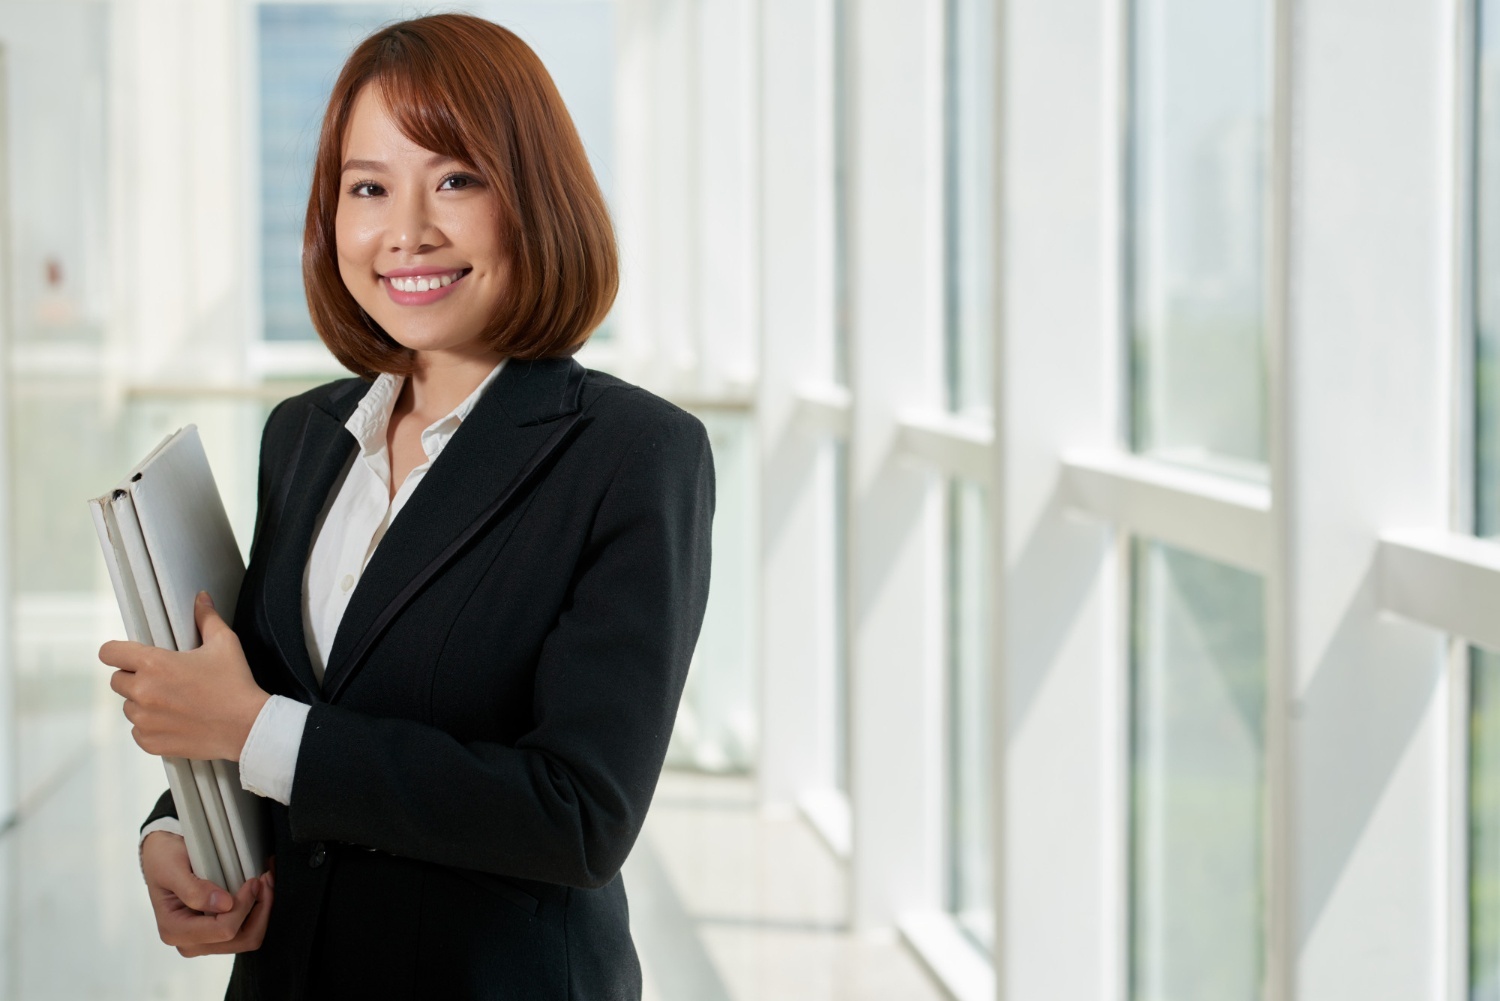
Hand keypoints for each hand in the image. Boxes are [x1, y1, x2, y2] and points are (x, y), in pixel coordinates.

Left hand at [100, 592, 269, 760]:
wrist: (247, 727)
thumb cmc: (235, 685)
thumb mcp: (224, 644)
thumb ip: (207, 618)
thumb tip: (201, 599)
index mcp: (155, 665)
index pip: (110, 653)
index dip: (118, 652)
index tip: (127, 656)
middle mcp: (143, 692)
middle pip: (117, 681)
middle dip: (135, 678)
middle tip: (163, 680)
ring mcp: (145, 720)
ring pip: (129, 707)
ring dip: (143, 703)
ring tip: (173, 701)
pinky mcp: (150, 741)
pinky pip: (138, 731)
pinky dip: (151, 726)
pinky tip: (174, 720)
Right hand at [141, 831, 273, 955]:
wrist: (162, 858)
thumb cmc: (164, 861)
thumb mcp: (172, 868)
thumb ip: (194, 889)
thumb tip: (224, 905)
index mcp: (175, 930)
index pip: (223, 930)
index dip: (244, 905)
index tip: (253, 881)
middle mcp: (190, 942)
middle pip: (241, 939)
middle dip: (260, 909)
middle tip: (265, 879)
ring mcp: (205, 940)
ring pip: (249, 937)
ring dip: (262, 910)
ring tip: (265, 883)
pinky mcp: (217, 933)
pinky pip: (247, 930)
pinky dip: (259, 911)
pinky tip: (260, 890)